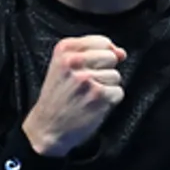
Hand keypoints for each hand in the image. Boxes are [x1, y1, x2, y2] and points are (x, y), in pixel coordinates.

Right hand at [22, 36, 127, 157]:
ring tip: (88, 96)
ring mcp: (86, 78)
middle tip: (87, 85)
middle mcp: (74, 61)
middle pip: (111, 57)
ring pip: (116, 75)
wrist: (47, 127)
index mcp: (64, 49)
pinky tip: (93, 105)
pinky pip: (118, 92)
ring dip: (107, 88)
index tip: (92, 68)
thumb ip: (92, 53)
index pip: (102, 41)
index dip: (103, 55)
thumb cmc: (58, 98)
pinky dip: (110, 101)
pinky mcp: (97, 95)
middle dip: (105, 71)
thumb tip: (122, 53)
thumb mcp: (64, 67)